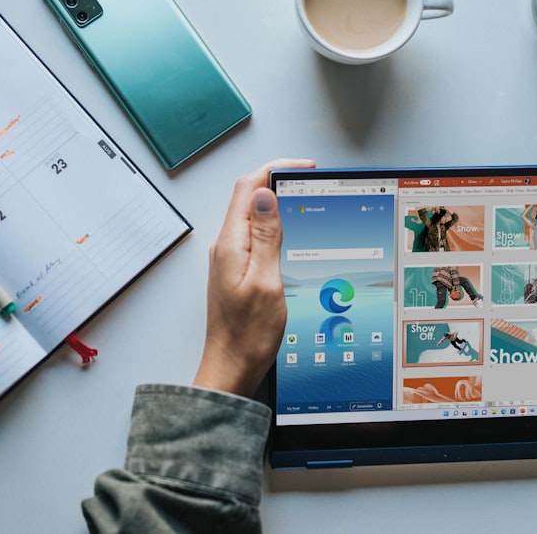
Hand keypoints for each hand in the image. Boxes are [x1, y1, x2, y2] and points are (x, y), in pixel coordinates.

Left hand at [193, 158, 314, 396]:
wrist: (231, 368)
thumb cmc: (248, 335)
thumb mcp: (266, 281)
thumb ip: (265, 236)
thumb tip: (264, 195)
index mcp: (231, 244)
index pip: (248, 187)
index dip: (275, 170)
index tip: (303, 167)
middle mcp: (226, 246)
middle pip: (248, 197)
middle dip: (277, 180)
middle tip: (309, 179)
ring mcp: (230, 258)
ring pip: (251, 215)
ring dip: (276, 202)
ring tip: (304, 198)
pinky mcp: (236, 270)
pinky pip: (254, 236)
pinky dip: (273, 225)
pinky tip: (289, 231)